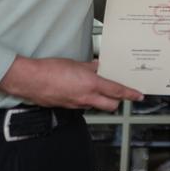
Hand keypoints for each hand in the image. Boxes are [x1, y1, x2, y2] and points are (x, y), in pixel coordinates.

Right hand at [0, 56, 142, 112]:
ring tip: (99, 88)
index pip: (117, 91)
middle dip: (118, 100)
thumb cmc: (50, 69)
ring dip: (101, 99)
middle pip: (111, 105)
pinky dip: (87, 99)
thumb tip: (99, 66)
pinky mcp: (68, 107)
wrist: (31, 80)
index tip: (138, 95)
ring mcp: (77, 104)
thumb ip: (90, 66)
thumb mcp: (75, 63)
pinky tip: (81, 90)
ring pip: (97, 106)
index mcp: (91, 84)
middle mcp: (86, 97)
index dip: (130, 94)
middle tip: (120, 93)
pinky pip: (83, 105)